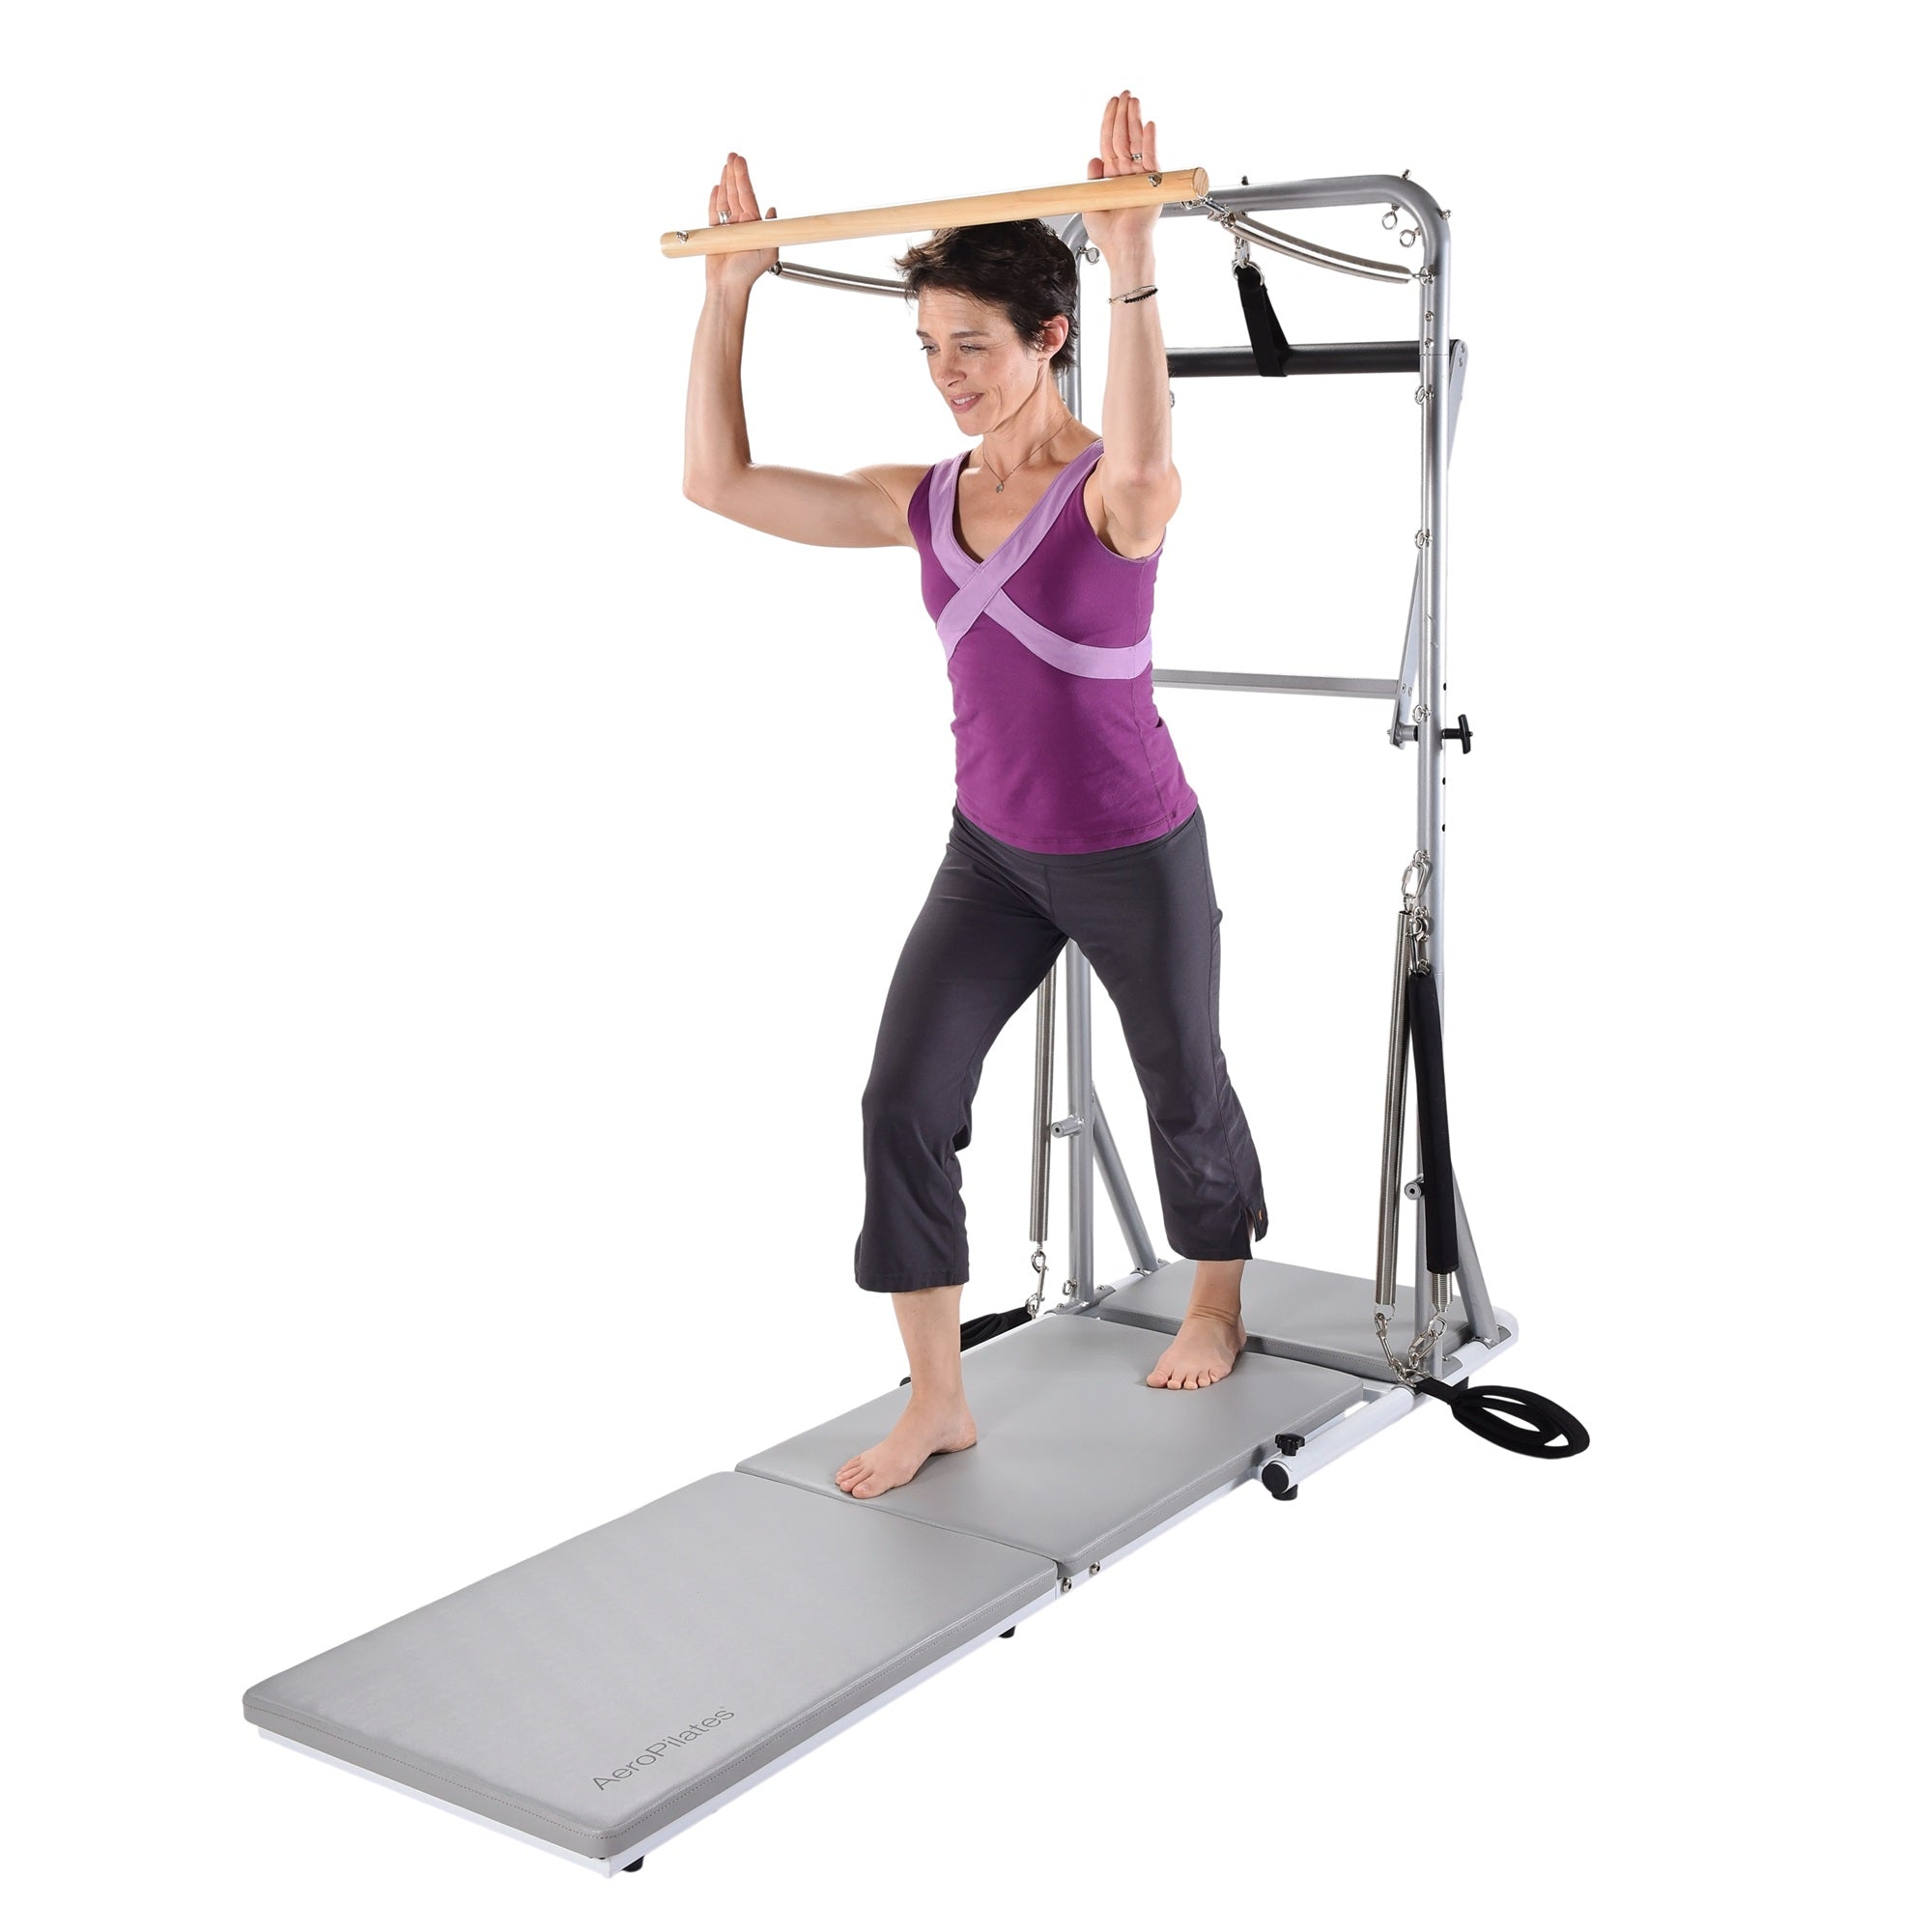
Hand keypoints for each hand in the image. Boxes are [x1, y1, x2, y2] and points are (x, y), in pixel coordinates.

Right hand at [704, 152, 778, 296]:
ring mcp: (727, 229)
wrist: (728, 286)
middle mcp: (741, 225)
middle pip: (737, 194)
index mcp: (754, 226)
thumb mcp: (769, 251)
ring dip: (725, 182)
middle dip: (734, 174)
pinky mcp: (714, 235)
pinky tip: (716, 188)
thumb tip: (773, 209)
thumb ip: (772, 230)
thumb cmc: (748, 273)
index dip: (744, 178)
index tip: (741, 163)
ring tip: (725, 164)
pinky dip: (714, 200)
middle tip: (733, 155)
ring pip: (725, 200)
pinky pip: (714, 213)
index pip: (748, 196)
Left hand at [1083, 91, 1159, 261]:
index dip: (1109, 122)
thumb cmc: (1107, 234)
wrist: (1121, 248)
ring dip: (1134, 120)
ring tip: (1133, 100)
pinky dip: (1150, 142)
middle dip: (1123, 114)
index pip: (1109, 143)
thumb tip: (1094, 158)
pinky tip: (1149, 125)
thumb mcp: (1090, 202)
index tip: (1112, 103)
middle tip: (1125, 94)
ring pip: (1136, 143)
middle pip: (1123, 137)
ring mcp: (1140, 177)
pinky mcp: (1152, 183)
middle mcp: (1126, 174)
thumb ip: (1091, 179)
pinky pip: (1151, 158)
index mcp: (1111, 176)